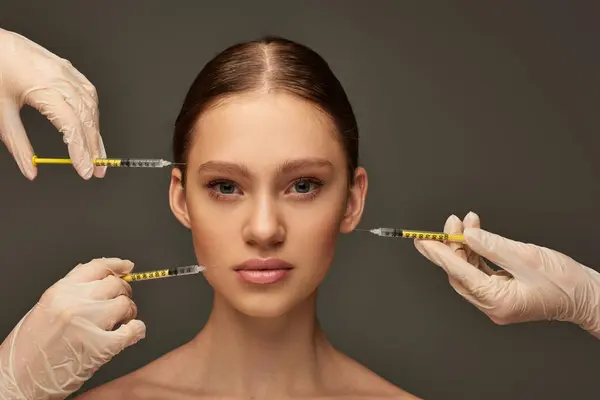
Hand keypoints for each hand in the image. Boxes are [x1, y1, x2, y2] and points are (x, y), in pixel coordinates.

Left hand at [0, 28, 105, 179]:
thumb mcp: (0, 112)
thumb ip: (17, 143)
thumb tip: (30, 169)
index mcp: (43, 88)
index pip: (71, 126)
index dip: (81, 152)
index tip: (85, 171)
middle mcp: (60, 78)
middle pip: (86, 119)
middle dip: (94, 148)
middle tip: (97, 171)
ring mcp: (67, 72)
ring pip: (91, 107)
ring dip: (96, 133)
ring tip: (96, 154)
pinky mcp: (68, 69)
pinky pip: (89, 94)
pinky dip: (94, 114)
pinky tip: (93, 128)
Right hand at [0, 258, 145, 398]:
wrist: (16, 382)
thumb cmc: (27, 350)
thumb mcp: (44, 310)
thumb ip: (69, 293)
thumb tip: (96, 280)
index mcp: (59, 292)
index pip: (96, 267)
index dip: (116, 265)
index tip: (127, 267)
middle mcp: (75, 304)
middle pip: (115, 284)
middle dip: (122, 292)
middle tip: (120, 304)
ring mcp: (89, 324)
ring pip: (125, 304)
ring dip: (129, 312)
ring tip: (122, 322)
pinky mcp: (101, 347)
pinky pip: (132, 331)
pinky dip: (136, 330)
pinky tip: (132, 333)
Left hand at [414, 212, 599, 338]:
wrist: (588, 296)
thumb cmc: (565, 282)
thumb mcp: (525, 256)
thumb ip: (492, 245)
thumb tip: (466, 236)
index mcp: (497, 301)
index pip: (458, 274)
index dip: (440, 254)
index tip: (424, 240)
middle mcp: (492, 306)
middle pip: (460, 273)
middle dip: (451, 246)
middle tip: (448, 223)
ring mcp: (496, 302)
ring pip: (468, 272)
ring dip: (463, 247)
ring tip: (462, 223)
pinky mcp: (501, 294)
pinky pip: (480, 273)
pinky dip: (475, 254)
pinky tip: (473, 237)